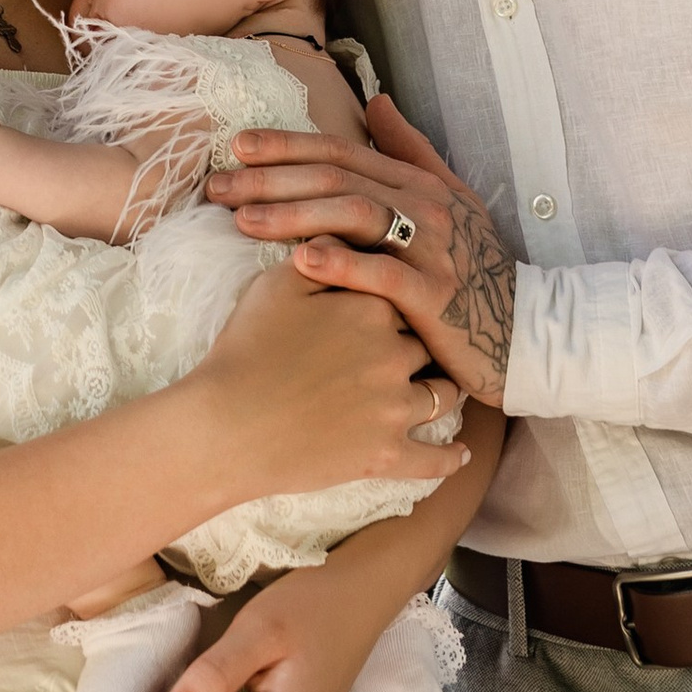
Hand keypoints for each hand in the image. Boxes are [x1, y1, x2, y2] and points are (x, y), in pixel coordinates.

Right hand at [187, 257, 470, 503]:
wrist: (229, 424)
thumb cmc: (247, 347)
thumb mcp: (277, 284)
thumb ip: (321, 254)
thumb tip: (346, 231)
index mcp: (373, 308)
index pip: (404, 297)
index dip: (399, 301)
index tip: (399, 304)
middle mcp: (396, 356)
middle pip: (427, 344)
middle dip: (426, 344)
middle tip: (424, 346)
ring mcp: (396, 409)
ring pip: (442, 395)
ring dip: (445, 391)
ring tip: (445, 390)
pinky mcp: (387, 456)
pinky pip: (435, 459)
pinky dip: (451, 457)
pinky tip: (461, 454)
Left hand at [209, 96, 518, 406]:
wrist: (528, 331)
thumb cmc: (480, 267)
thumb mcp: (452, 199)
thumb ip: (410, 150)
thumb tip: (377, 102)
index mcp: (417, 182)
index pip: (341, 151)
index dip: (286, 145)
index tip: (237, 147)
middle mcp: (423, 207)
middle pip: (336, 178)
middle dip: (270, 180)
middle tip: (217, 187)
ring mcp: (430, 250)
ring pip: (353, 216)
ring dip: (293, 215)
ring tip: (243, 221)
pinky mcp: (434, 297)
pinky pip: (381, 275)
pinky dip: (341, 263)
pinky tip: (300, 260)